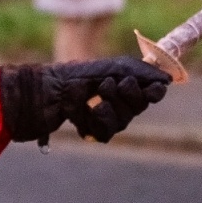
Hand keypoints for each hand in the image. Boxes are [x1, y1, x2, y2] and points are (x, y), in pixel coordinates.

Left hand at [0, 57, 170, 145]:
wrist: (35, 95)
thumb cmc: (67, 77)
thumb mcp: (105, 68)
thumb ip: (137, 70)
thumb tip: (167, 76)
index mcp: (116, 78)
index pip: (146, 88)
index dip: (152, 91)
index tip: (153, 90)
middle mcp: (110, 96)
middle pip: (137, 105)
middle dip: (128, 98)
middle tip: (109, 86)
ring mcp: (99, 114)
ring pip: (122, 121)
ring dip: (111, 111)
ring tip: (95, 101)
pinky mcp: (88, 129)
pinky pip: (105, 134)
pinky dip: (97, 125)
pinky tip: (84, 118)